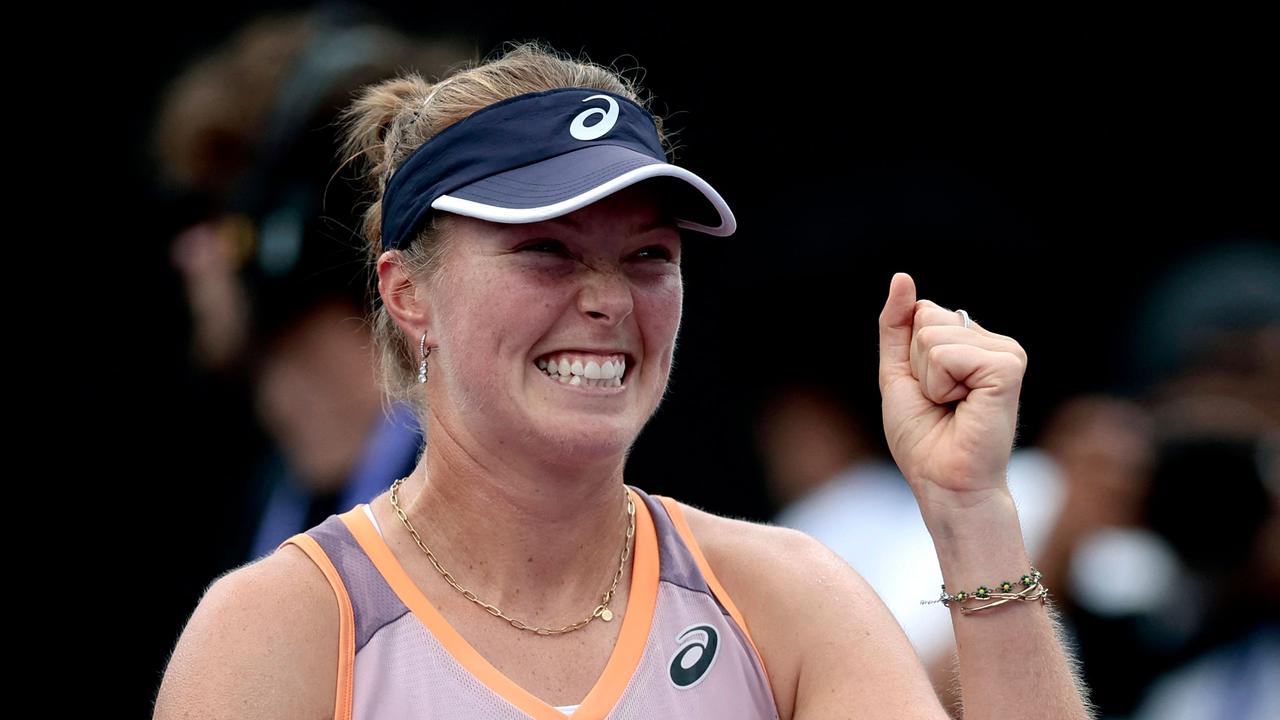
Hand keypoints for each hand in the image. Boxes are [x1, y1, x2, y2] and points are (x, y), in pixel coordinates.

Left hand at [877, 272, 1028, 514]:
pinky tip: (963, 406)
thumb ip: (896, 325)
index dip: (908, 356)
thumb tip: (902, 277)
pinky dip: (940, 385)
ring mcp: (1005, 352)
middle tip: (940, 402)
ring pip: (932, 336)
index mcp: (970, 340)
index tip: (928, 391)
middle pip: (925, 318)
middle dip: (916, 365)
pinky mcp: (1008, 367)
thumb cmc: (924, 437)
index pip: (920, 312)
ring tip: (952, 406)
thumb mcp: (898, 372)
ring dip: (928, 379)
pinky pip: (947, 354)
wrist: (943, 481)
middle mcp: (992, 341)